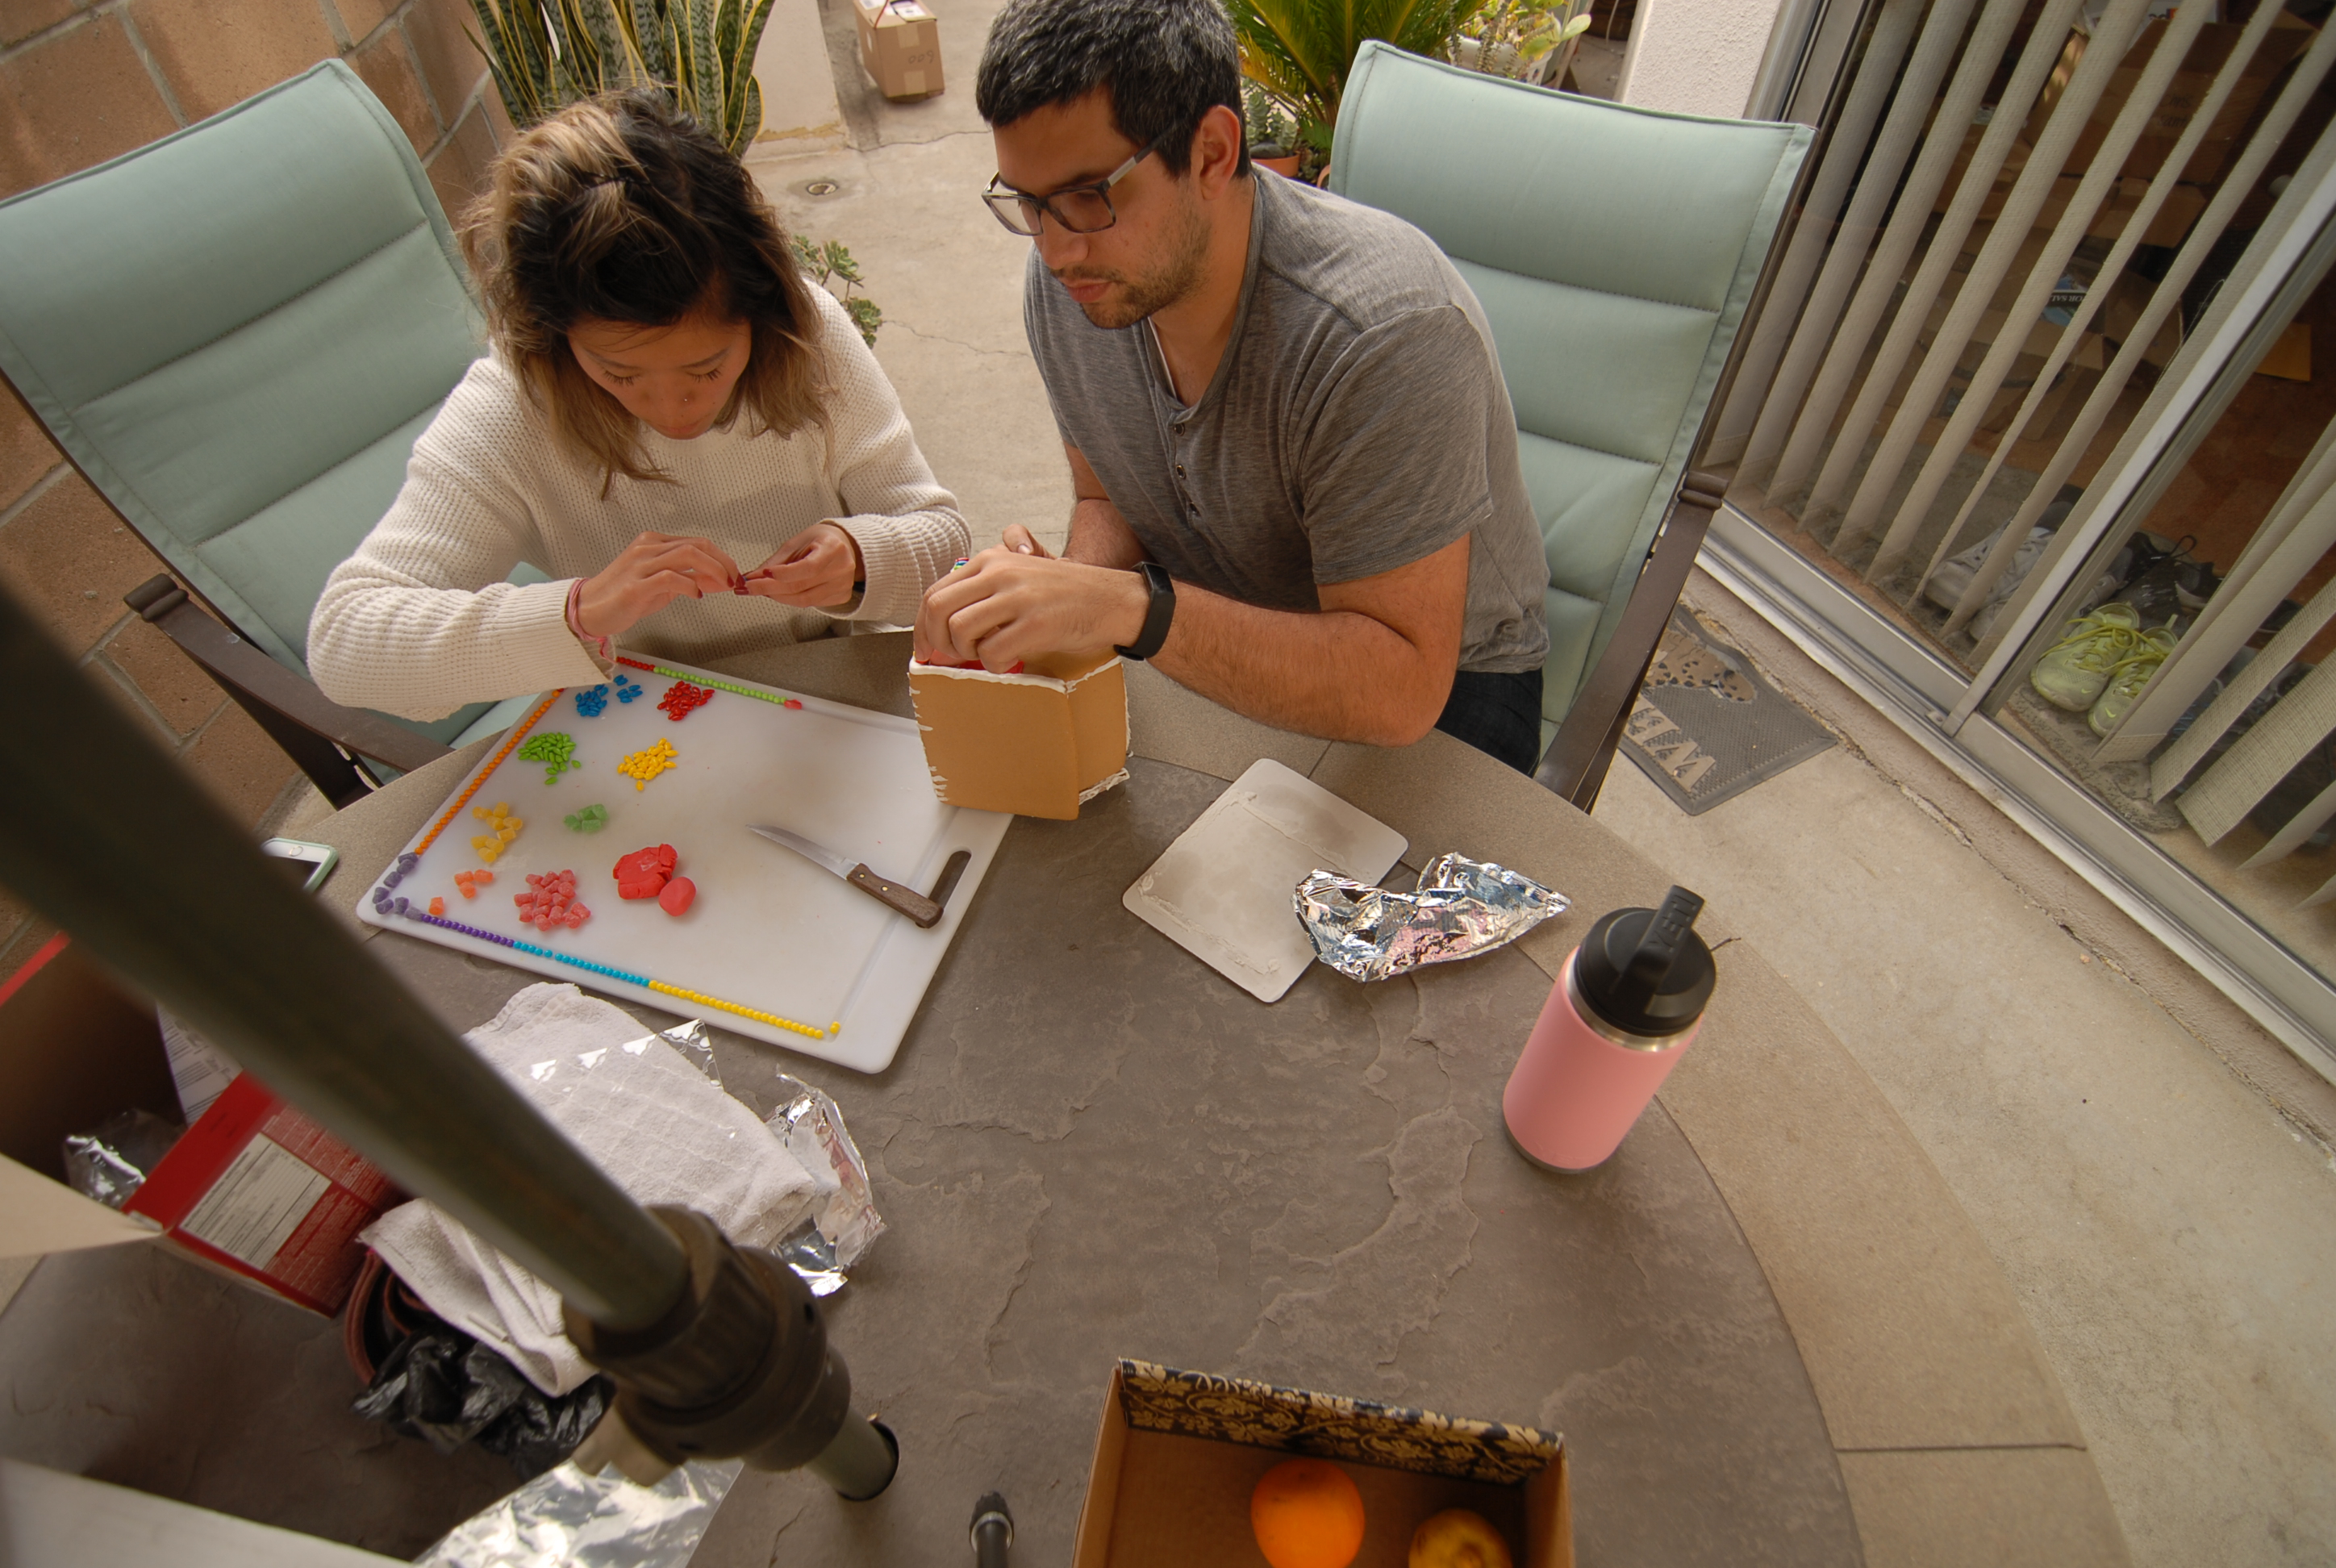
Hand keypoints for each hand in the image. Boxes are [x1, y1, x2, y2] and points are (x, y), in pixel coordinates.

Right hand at [577, 532, 742, 638]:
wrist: (589, 609)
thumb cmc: (625, 597)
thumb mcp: (662, 585)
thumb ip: (688, 579)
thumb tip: (718, 581)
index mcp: (654, 543)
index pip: (697, 542)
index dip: (721, 558)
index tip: (734, 574)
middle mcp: (648, 548)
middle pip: (697, 545)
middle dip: (723, 562)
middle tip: (734, 580)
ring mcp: (640, 564)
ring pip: (687, 554)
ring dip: (712, 570)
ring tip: (722, 585)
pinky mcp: (635, 585)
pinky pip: (670, 577)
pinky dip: (690, 585)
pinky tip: (697, 596)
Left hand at [741, 522, 864, 608]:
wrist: (845, 547)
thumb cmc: (819, 541)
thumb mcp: (796, 543)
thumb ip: (775, 562)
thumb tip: (751, 577)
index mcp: (833, 548)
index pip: (807, 568)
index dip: (782, 574)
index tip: (761, 574)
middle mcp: (842, 568)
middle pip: (801, 587)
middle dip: (771, 588)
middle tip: (750, 587)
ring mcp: (843, 585)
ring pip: (804, 600)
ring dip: (779, 597)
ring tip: (763, 590)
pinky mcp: (841, 597)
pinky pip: (811, 603)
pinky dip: (792, 600)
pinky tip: (782, 593)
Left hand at [913, 537, 1149, 670]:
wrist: (1112, 599)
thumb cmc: (1066, 594)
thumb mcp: (1022, 571)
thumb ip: (985, 585)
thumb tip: (944, 621)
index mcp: (992, 559)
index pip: (936, 591)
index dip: (922, 626)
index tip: (926, 647)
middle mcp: (1000, 572)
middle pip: (938, 608)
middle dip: (935, 641)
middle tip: (948, 658)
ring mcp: (1018, 597)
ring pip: (959, 630)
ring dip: (965, 653)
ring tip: (986, 655)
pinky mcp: (1036, 623)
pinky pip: (991, 652)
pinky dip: (993, 665)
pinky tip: (1008, 661)